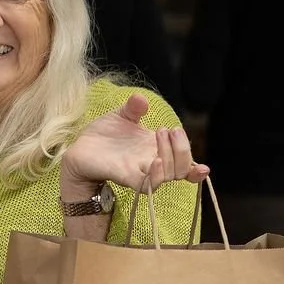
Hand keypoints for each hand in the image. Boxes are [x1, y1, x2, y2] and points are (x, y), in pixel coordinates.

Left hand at [60, 94, 208, 196]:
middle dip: (183, 149)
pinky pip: (146, 183)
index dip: (196, 169)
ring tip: (160, 134)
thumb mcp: (121, 116)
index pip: (183, 163)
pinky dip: (156, 174)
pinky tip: (156, 160)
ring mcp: (140, 171)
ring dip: (172, 156)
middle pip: (182, 168)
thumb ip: (134, 108)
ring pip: (169, 175)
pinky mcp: (125, 177)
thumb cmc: (103, 135)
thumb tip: (142, 99)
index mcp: (155, 150)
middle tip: (166, 130)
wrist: (79, 148)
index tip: (204, 168)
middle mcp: (151, 163)